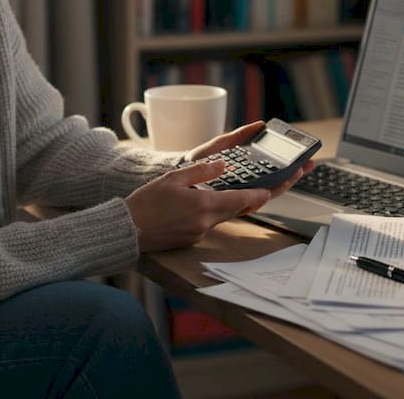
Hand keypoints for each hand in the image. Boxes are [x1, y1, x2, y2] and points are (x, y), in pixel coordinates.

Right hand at [125, 122, 313, 252]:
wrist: (127, 230)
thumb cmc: (146, 203)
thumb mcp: (173, 178)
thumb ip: (201, 171)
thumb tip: (223, 165)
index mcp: (204, 205)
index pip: (242, 199)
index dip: (262, 193)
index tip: (277, 187)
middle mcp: (206, 222)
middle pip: (238, 208)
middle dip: (254, 197)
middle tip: (271, 187)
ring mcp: (199, 232)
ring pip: (224, 214)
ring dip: (234, 203)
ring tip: (245, 189)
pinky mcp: (192, 238)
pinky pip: (210, 221)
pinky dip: (214, 210)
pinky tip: (210, 200)